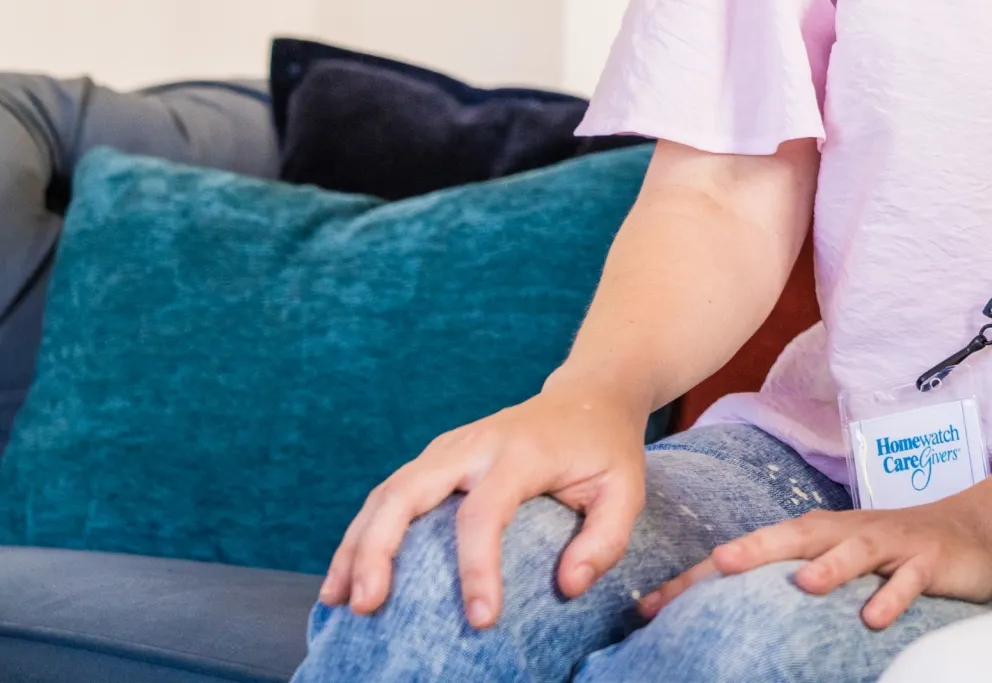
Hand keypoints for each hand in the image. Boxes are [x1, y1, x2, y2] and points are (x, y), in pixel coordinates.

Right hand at [318, 380, 649, 628]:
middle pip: (409, 491)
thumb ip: (606, 540)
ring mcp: (448, 447)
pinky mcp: (435, 458)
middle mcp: (475, 445)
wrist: (589, 397)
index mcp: (522, 453)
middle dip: (380, 549)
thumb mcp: (628, 490)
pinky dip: (361, 534)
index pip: (485, 512)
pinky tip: (345, 578)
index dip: (477, 568)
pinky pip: (387, 494)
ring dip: (356, 545)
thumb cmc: (605, 451)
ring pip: (387, 492)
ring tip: (338, 600)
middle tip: (367, 606)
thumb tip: (568, 587)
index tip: (481, 620)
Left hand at [640, 498, 991, 630]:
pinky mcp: (929, 561)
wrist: (978, 529)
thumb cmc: (897, 550)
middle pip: (796, 538)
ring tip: (803, 585)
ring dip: (829, 567)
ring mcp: (891, 545)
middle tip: (717, 568)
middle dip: (755, 551)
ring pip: (855, 552)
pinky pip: (909, 580)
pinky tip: (874, 617)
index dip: (704, 576)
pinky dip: (893, 596)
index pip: (754, 551)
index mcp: (820, 534)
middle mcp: (849, 533)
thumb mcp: (844, 562)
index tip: (652, 604)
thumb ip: (797, 579)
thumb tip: (728, 619)